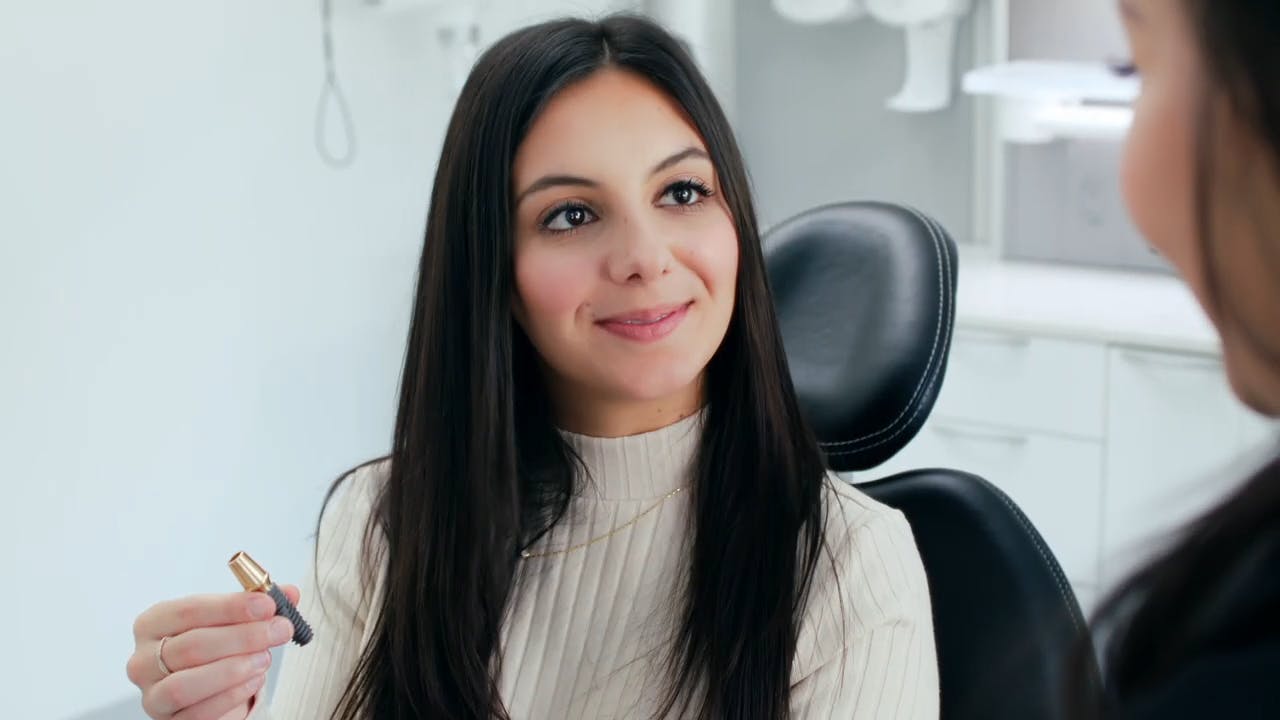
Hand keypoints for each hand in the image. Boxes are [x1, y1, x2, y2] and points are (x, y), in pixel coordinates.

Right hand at [127, 586, 299, 719]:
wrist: (209, 688)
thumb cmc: (216, 647)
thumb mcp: (233, 620)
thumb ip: (260, 605)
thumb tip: (290, 593)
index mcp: (154, 623)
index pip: (189, 610)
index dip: (231, 607)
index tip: (268, 605)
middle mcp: (143, 659)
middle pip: (191, 646)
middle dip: (243, 637)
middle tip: (280, 630)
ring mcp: (151, 694)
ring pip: (187, 683)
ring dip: (233, 669)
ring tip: (265, 658)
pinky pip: (197, 713)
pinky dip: (231, 696)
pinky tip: (254, 680)